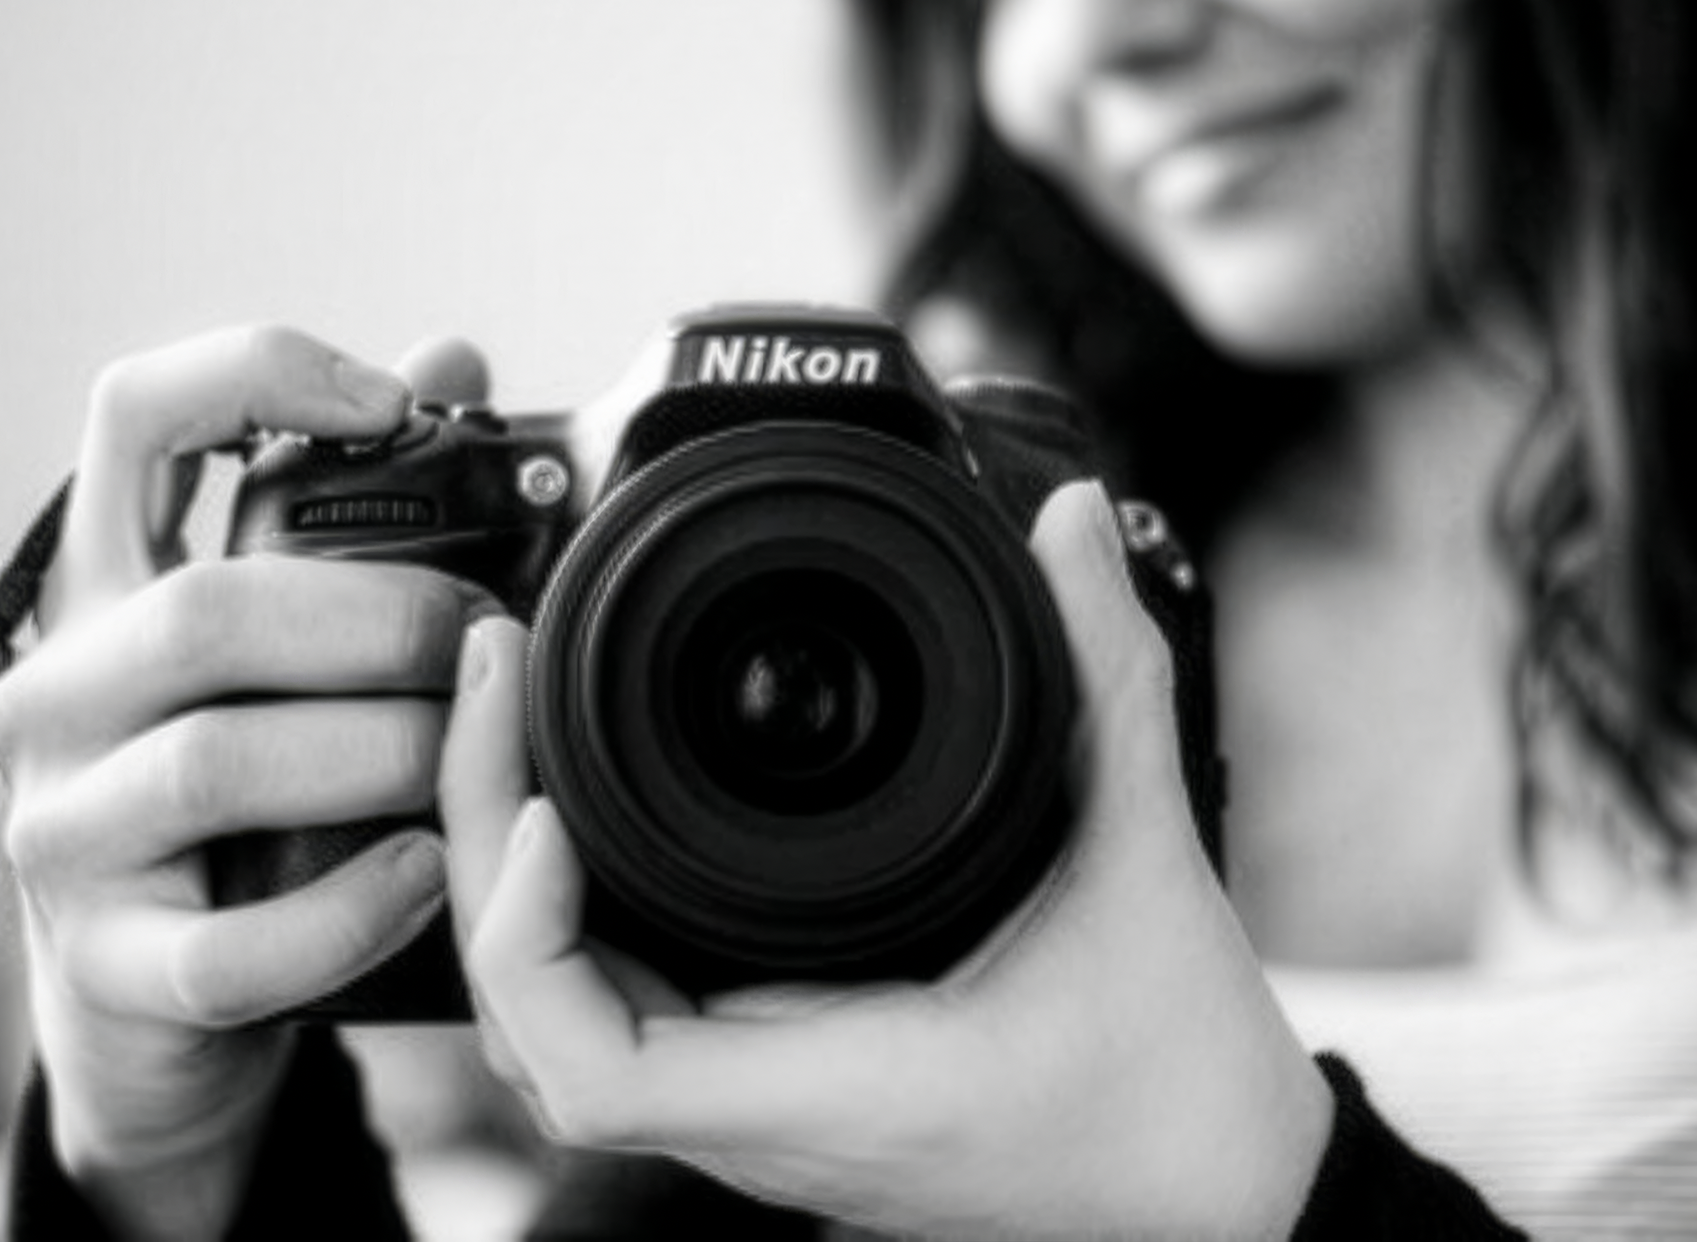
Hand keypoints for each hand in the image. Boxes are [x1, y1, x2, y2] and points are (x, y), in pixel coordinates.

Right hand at [0, 327, 485, 1241]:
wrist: (173, 1007)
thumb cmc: (263, 792)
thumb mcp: (301, 642)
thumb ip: (368, 504)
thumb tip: (453, 358)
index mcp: (113, 583)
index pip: (135, 417)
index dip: (255, 376)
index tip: (391, 405)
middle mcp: (62, 691)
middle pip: (206, 608)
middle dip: (384, 617)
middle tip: (493, 640)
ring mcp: (68, 833)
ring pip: (216, 762)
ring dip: (382, 753)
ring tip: (479, 759)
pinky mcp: (111, 966)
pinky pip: (231, 946)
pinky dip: (348, 910)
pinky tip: (429, 874)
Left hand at [442, 480, 1332, 1239]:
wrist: (1219, 1201)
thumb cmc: (1183, 1081)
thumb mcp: (1149, 866)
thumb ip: (1111, 683)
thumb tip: (1068, 521)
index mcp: (837, 1092)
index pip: (595, 1074)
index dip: (524, 939)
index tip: (536, 804)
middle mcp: (772, 1121)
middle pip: (536, 1029)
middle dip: (477, 858)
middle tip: (491, 680)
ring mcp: (767, 1114)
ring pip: (569, 1029)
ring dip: (513, 891)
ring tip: (510, 726)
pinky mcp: (786, 1088)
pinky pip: (631, 1019)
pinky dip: (580, 922)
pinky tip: (582, 819)